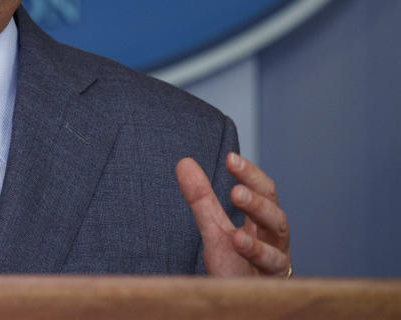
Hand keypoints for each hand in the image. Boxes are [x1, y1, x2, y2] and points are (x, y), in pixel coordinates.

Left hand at [177, 153, 291, 276]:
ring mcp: (277, 264)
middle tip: (236, 191)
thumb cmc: (233, 268)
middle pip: (275, 214)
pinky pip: (271, 270)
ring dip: (258, 231)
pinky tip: (239, 243)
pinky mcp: (273, 286)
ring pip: (278, 244)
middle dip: (257, 202)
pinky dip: (257, 255)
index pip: (264, 192)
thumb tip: (184, 162)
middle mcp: (275, 241)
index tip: (230, 157)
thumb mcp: (214, 230)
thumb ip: (202, 199)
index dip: (250, 174)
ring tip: (237, 218)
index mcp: (263, 224)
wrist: (238, 304)